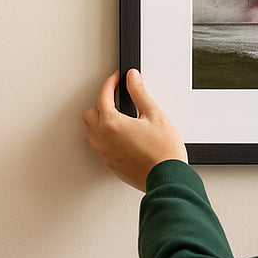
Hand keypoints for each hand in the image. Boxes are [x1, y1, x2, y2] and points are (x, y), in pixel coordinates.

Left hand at [83, 69, 186, 190]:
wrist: (167, 178)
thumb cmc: (163, 152)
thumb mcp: (154, 115)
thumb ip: (140, 94)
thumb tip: (133, 79)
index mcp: (111, 123)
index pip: (103, 96)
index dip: (110, 84)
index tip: (116, 80)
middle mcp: (103, 139)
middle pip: (90, 114)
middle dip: (101, 104)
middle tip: (115, 99)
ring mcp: (106, 154)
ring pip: (91, 134)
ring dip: (99, 123)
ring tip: (115, 118)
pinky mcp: (111, 165)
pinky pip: (100, 148)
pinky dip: (105, 139)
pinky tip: (120, 137)